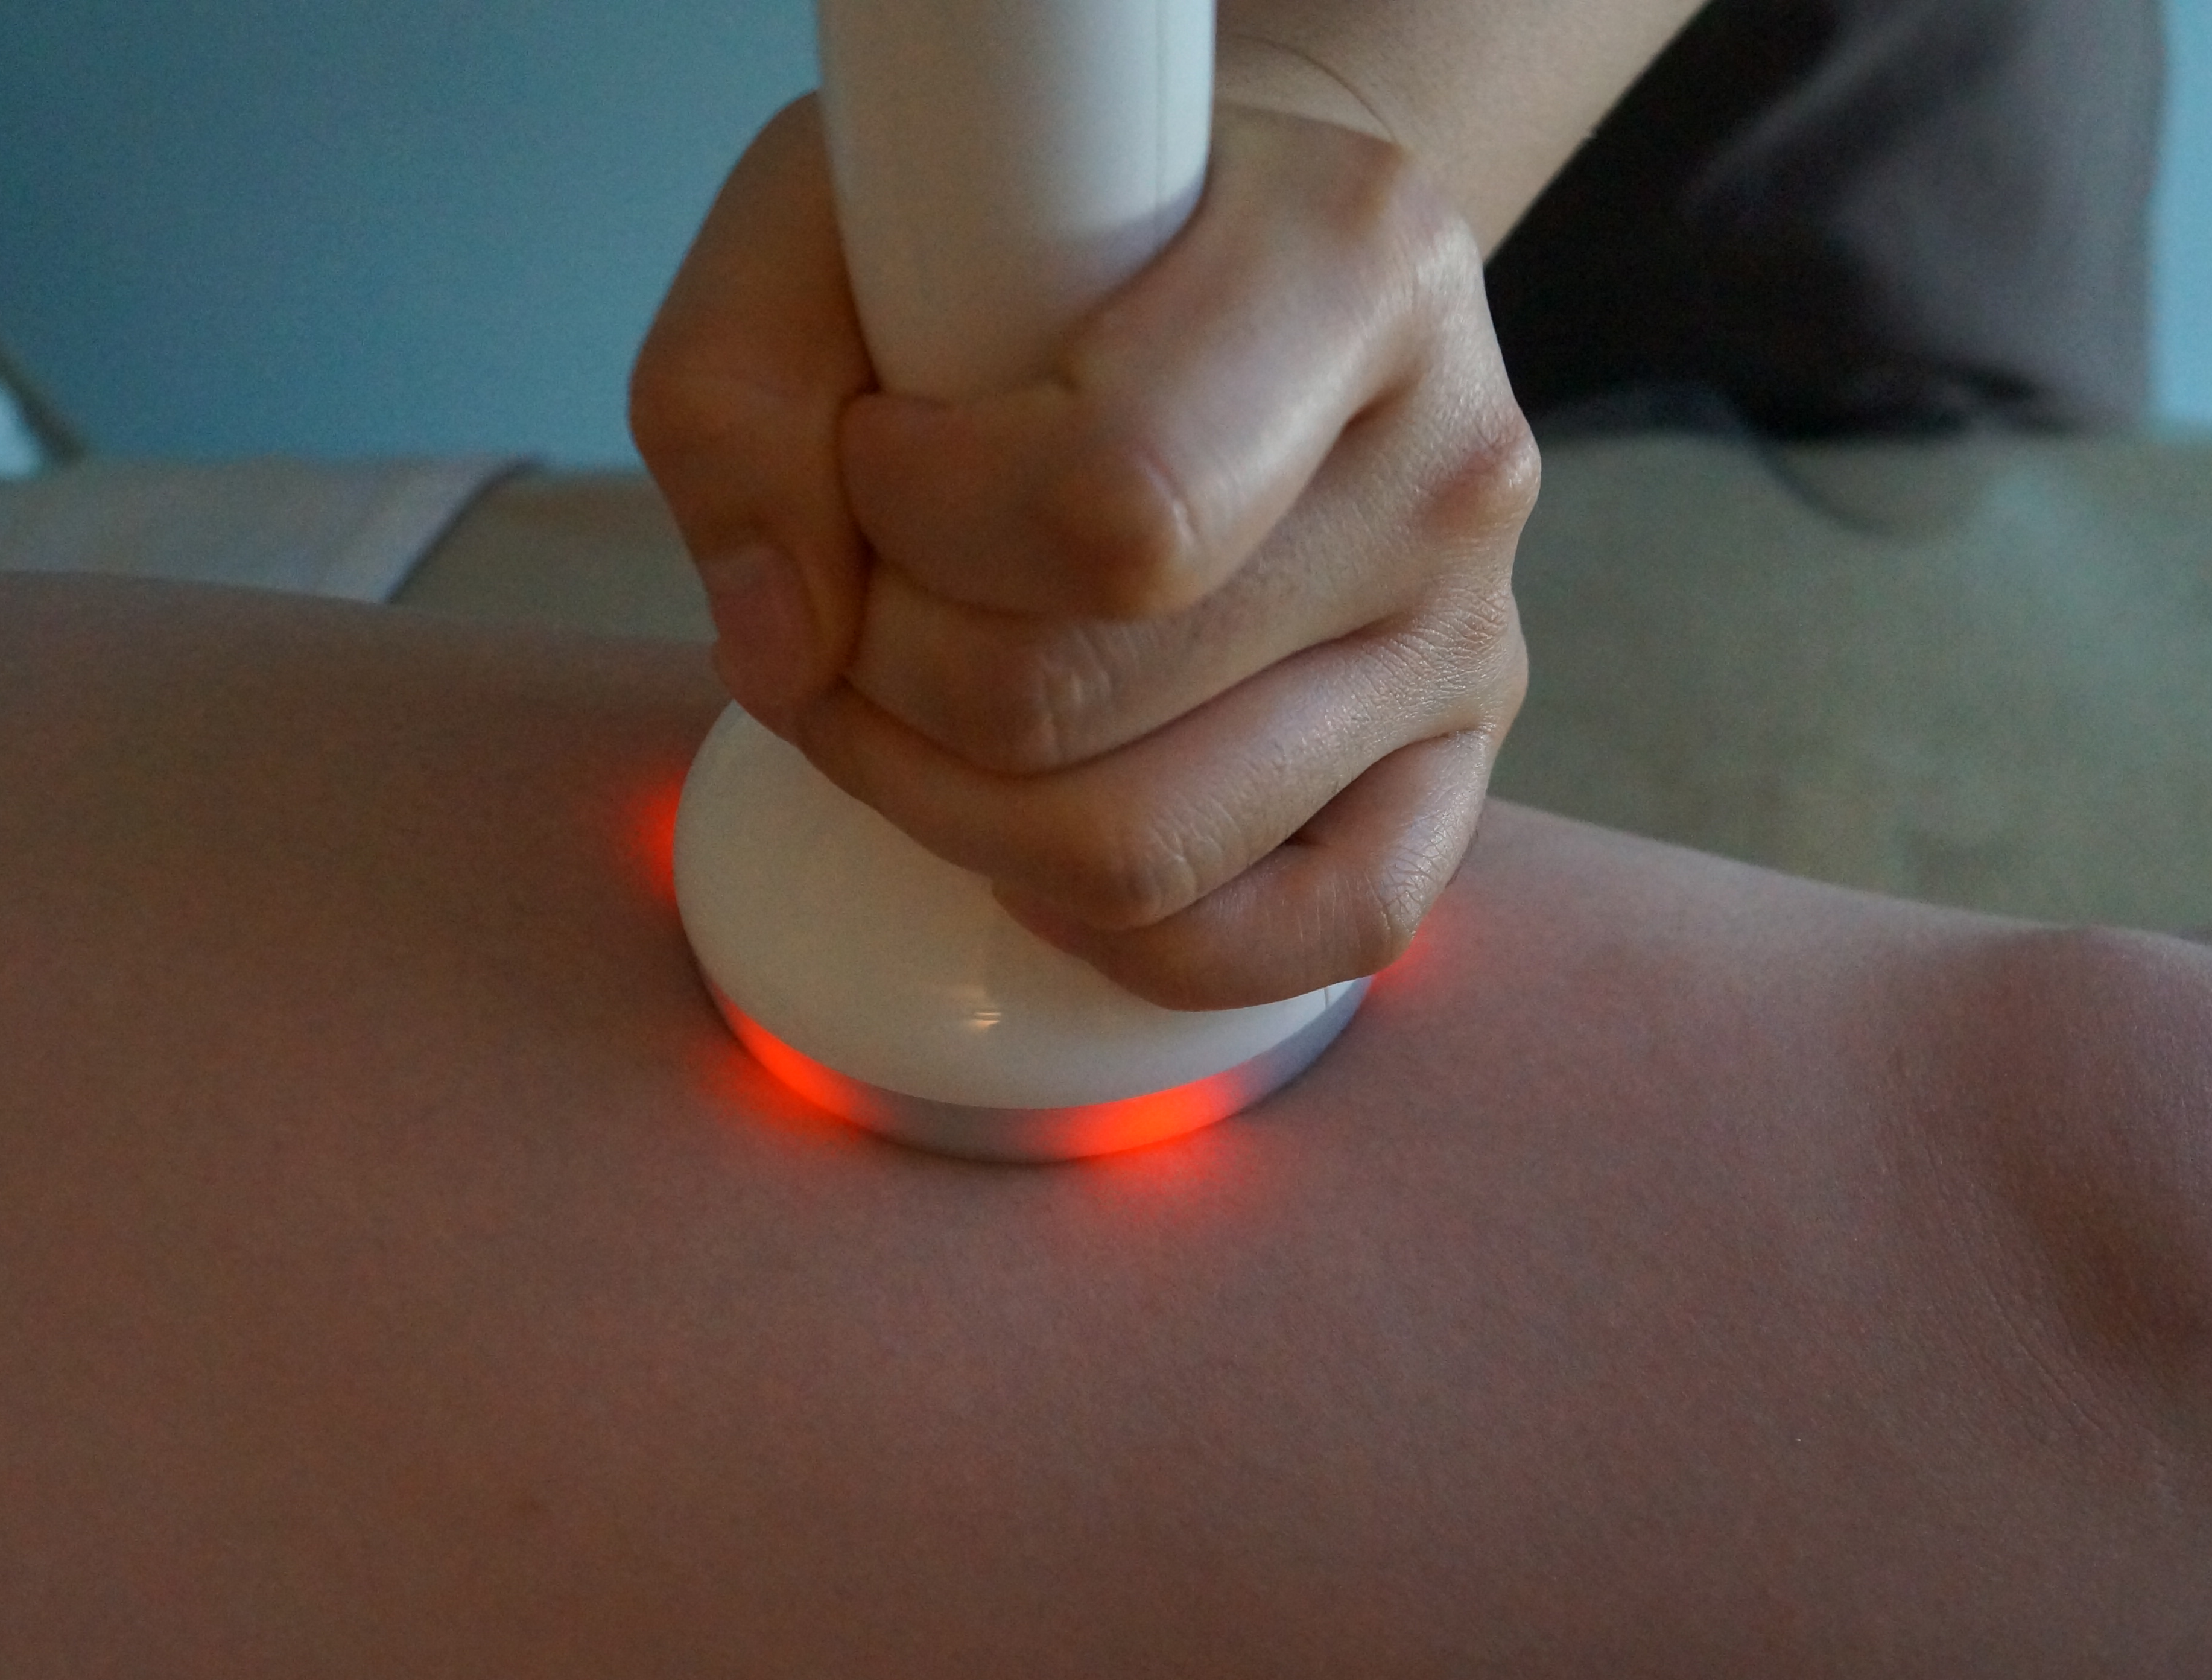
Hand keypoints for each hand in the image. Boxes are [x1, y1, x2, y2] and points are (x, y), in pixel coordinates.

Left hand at [629, 90, 1536, 1009]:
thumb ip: (743, 383)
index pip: (1111, 507)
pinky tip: (1049, 843)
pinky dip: (1128, 937)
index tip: (872, 451)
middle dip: (891, 675)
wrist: (1257, 243)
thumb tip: (786, 647)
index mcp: (1353, 264)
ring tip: (921, 707)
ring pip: (1147, 857)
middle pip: (1079, 701)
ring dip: (957, 815)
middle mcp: (1449, 466)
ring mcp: (1468, 640)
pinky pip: (1303, 944)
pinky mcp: (1462, 774)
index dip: (910, 520)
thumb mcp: (848, 204)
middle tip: (862, 595)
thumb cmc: (1054, 220)